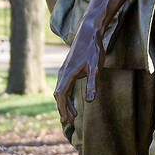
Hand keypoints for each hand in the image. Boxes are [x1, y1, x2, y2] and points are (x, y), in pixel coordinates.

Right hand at [54, 21, 102, 136]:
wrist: (89, 32)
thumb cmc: (93, 49)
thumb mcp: (95, 68)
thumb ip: (92, 84)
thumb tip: (89, 101)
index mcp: (67, 74)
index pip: (61, 95)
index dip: (63, 108)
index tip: (67, 119)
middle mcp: (62, 73)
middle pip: (59, 95)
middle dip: (63, 109)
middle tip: (70, 122)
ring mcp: (64, 70)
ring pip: (61, 91)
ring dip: (65, 104)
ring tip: (72, 116)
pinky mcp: (68, 69)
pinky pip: (64, 86)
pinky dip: (67, 96)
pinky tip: (73, 102)